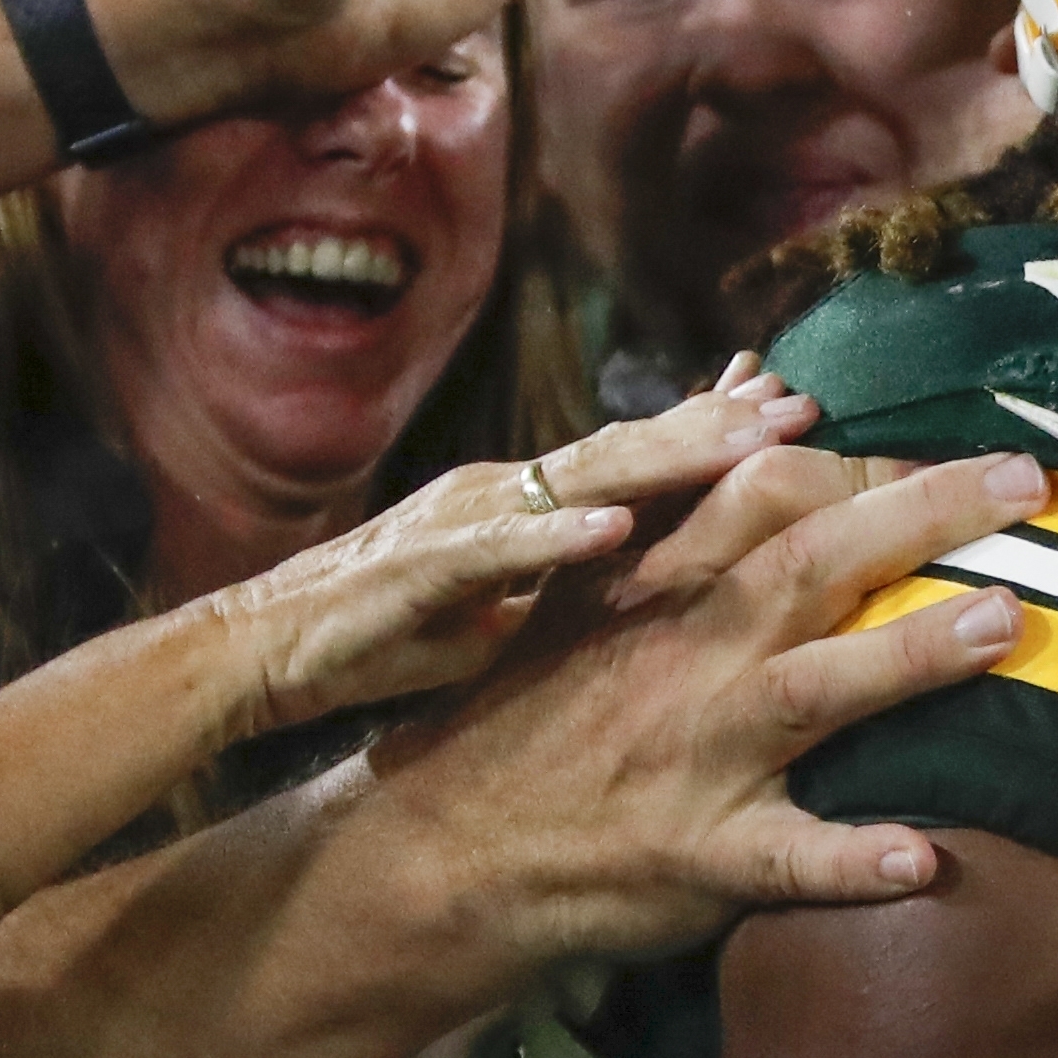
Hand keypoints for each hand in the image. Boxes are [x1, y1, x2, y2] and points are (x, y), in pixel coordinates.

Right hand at [204, 365, 820, 731]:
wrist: (257, 657)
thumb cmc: (380, 638)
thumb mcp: (499, 612)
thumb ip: (568, 588)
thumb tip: (651, 592)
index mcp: (523, 506)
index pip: (635, 456)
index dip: (714, 429)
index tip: (795, 405)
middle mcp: (499, 493)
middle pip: (626, 448)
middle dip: (716, 423)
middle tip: (801, 400)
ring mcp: (458, 522)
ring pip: (577, 477)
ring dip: (664, 456)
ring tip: (743, 439)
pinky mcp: (414, 569)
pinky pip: (494, 550)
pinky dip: (555, 538)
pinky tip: (613, 530)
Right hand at [373, 443, 1050, 967]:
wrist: (444, 846)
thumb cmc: (537, 707)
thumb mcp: (589, 579)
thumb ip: (684, 484)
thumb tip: (754, 376)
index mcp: (662, 583)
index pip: (768, 489)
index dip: (868, 460)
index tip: (968, 441)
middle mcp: (686, 654)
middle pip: (811, 564)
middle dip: (921, 516)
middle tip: (1030, 485)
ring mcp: (694, 756)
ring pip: (811, 692)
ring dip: (910, 655)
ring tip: (1005, 622)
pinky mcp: (697, 857)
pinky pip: (782, 861)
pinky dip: (849, 860)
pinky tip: (924, 859)